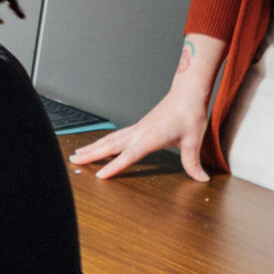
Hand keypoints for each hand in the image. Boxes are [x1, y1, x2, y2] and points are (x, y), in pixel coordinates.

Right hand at [70, 33, 225, 180]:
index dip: (114, 166)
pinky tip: (98, 145)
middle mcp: (139, 132)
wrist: (187, 93)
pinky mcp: (139, 126)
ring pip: (109, 139)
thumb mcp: (194, 141)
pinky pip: (116, 136)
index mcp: (150, 137)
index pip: (128, 155)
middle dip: (90, 154)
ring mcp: (137, 128)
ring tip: (77, 154)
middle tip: (72, 161)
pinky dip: (103, 142)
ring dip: (93, 147)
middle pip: (109, 145)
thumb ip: (193, 163)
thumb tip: (201, 179)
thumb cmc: (189, 114)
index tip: (99, 176)